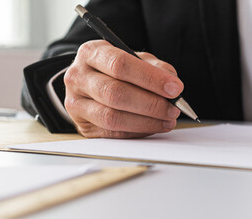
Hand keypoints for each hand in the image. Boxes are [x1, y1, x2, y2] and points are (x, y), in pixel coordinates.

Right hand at [63, 40, 182, 137]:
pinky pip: (112, 133)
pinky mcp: (82, 126)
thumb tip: (172, 84)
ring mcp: (76, 103)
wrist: (88, 83)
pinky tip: (153, 126)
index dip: (150, 78)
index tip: (175, 88)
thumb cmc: (114, 70)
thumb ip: (154, 67)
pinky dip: (137, 131)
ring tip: (167, 120)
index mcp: (91, 52)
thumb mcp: (134, 58)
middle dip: (151, 103)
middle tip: (173, 109)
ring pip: (112, 117)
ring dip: (146, 121)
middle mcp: (78, 77)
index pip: (120, 64)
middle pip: (115, 93)